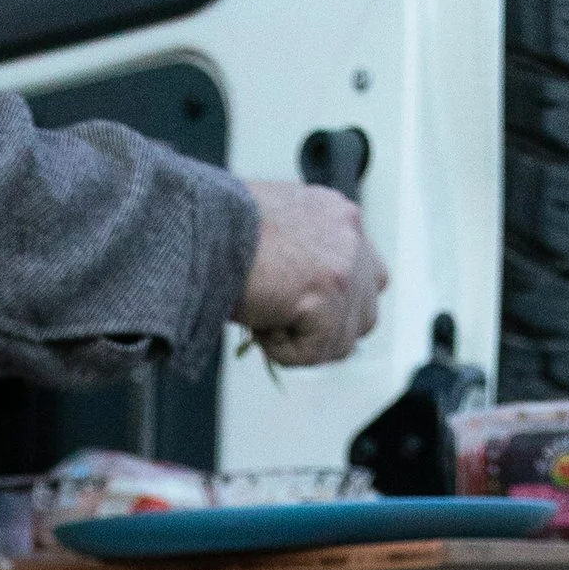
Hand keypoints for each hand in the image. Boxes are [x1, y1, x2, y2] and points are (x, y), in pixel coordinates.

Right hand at [237, 181, 386, 365]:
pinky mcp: (329, 294)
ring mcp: (345, 264)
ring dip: (303, 344)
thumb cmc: (219, 229)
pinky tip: (259, 325)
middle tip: (286, 328)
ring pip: (342, 341)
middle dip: (328, 332)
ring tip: (266, 321)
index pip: (367, 276)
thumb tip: (303, 298)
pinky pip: (313, 353)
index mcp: (338, 216)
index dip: (336, 307)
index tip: (303, 315)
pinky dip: (282, 352)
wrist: (201, 227)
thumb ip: (305, 256)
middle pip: (365, 313)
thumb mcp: (275, 230)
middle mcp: (349, 235)